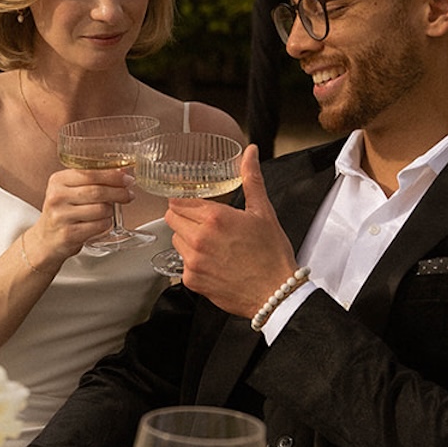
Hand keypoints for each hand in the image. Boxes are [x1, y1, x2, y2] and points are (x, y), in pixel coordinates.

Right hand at [31, 166, 134, 264]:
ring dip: (110, 211)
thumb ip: (92, 180)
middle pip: (97, 191)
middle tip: (129, 195)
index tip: (127, 178)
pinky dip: (106, 223)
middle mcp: (57, 197)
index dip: (112, 176)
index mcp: (58, 180)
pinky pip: (99, 226)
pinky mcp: (68, 234)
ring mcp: (61, 216)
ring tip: (108, 211)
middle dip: (119, 192)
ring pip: (101, 209)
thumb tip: (122, 171)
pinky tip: (101, 222)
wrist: (46, 239)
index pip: (89, 173)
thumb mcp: (70, 190)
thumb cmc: (62, 212)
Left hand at [165, 145, 298, 317]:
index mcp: (214, 218)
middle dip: (184, 218)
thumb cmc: (271, 254)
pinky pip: (182, 264)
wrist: (276, 293)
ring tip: (211, 244)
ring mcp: (193, 261)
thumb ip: (251, 179)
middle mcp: (199, 239)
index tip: (191, 204)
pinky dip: (193, 262)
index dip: (185, 201)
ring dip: (187, 239)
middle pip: (172, 219)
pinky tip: (213, 262)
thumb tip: (251, 153)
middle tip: (204, 224)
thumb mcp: (263, 211)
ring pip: (175, 241)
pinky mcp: (192, 280)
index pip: (179, 201)